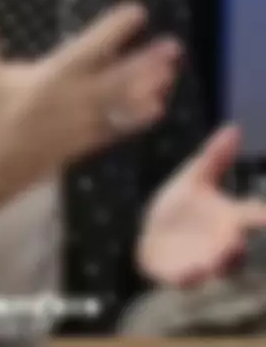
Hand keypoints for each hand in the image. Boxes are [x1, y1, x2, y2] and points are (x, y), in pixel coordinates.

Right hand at [0, 0, 180, 208]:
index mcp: (51, 76)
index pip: (91, 47)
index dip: (116, 29)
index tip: (138, 11)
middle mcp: (73, 100)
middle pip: (119, 78)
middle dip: (146, 61)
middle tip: (173, 46)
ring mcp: (80, 126)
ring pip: (122, 105)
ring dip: (148, 88)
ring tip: (171, 74)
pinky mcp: (80, 147)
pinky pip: (115, 131)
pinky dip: (136, 120)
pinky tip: (156, 110)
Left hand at [137, 124, 265, 286]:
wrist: (151, 228)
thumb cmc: (182, 203)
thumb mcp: (196, 176)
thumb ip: (215, 156)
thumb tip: (233, 127)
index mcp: (228, 218)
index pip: (252, 216)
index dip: (263, 216)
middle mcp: (219, 244)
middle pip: (235, 252)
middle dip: (235, 250)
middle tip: (234, 242)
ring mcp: (199, 261)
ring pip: (212, 269)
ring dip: (212, 267)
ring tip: (208, 264)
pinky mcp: (175, 273)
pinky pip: (182, 280)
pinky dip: (184, 278)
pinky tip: (183, 274)